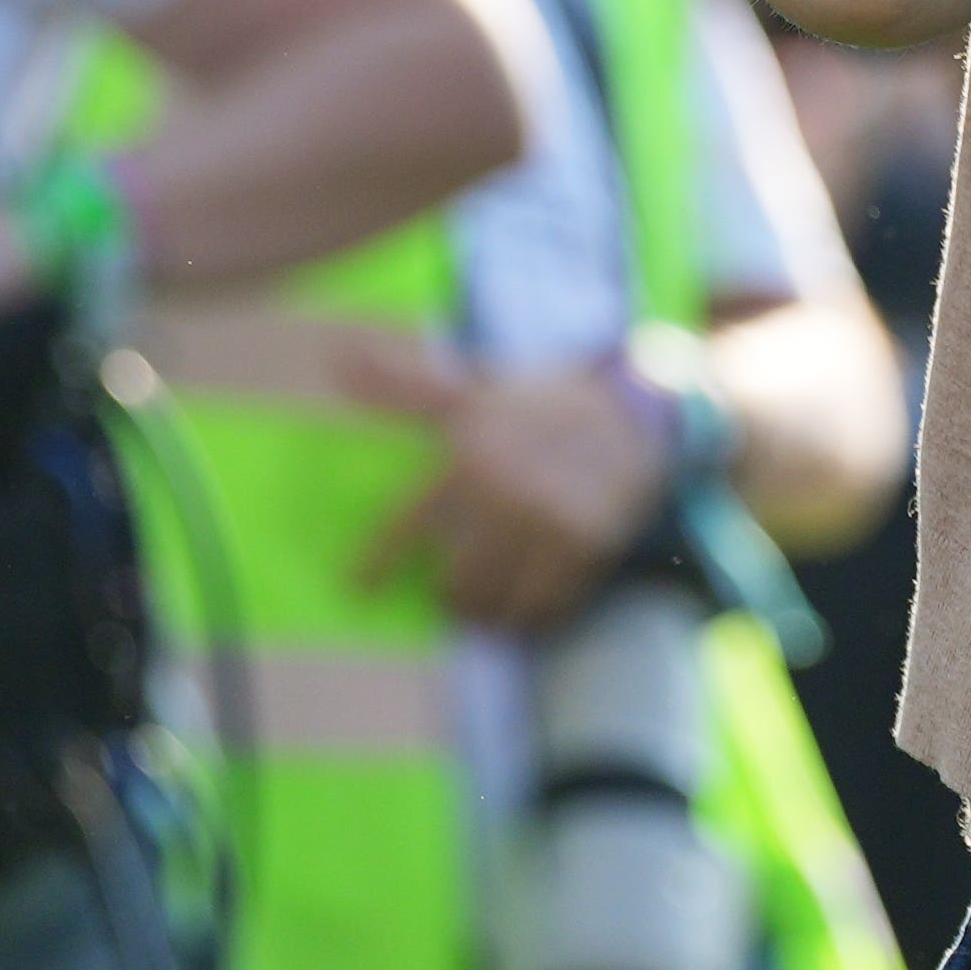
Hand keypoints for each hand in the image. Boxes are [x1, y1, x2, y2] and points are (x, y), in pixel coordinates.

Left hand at [331, 327, 665, 631]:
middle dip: (451, 595)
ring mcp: (547, 520)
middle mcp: (504, 490)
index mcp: (468, 453)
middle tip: (453, 594)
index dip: (378, 562)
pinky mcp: (585, 546)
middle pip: (455, 582)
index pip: (408, 524)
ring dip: (487, 612)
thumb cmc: (539, 403)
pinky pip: (544, 607)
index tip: (359, 589)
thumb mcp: (472, 389)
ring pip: (497, 602)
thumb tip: (335, 354)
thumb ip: (404, 384)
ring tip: (487, 605)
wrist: (635, 409)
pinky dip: (531, 615)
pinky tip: (528, 604)